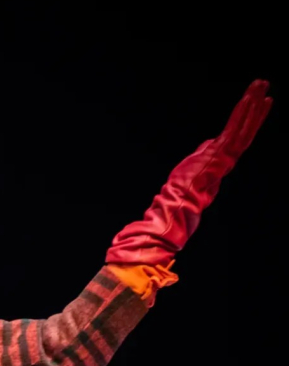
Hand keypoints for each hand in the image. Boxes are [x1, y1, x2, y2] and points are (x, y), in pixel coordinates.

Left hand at [107, 79, 271, 264]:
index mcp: (220, 159)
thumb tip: (209, 144)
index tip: (257, 102)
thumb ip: (204, 154)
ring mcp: (225, 154)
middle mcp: (226, 155)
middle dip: (255, 105)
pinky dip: (242, 114)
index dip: (248, 119)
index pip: (238, 135)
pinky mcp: (221, 154)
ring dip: (253, 104)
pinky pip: (235, 129)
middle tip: (264, 84)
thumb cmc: (180, 194)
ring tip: (261, 85)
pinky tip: (249, 99)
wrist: (176, 207)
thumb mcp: (192, 168)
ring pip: (243, 125)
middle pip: (245, 126)